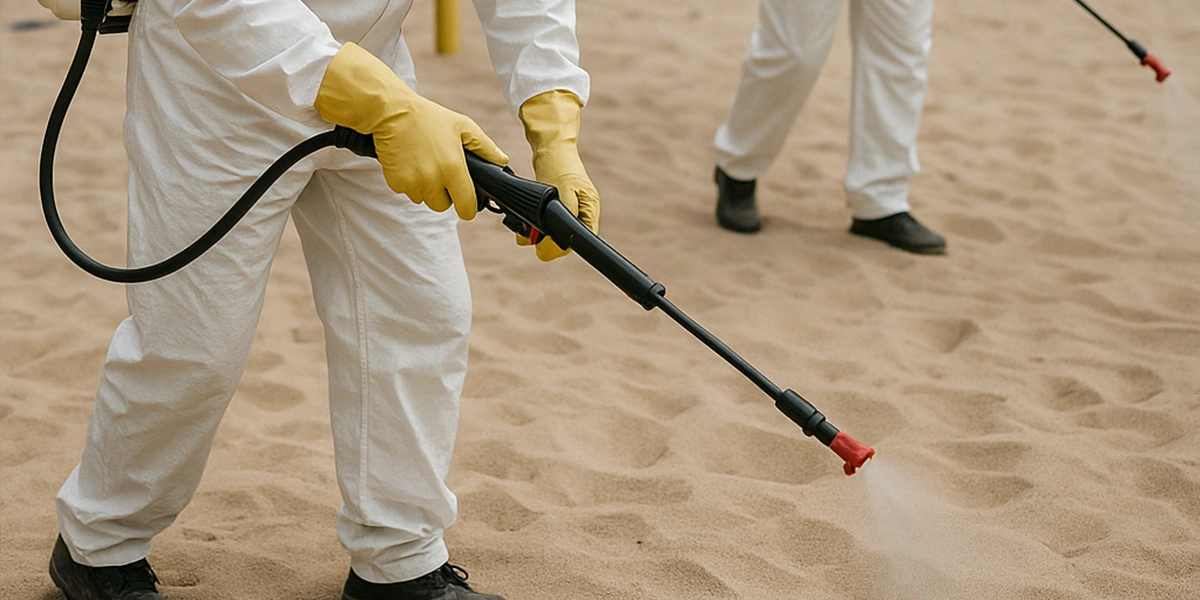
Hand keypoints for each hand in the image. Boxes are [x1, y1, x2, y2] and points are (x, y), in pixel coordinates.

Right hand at [315, 43, 507, 219]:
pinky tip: (409, 163)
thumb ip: (485, 147)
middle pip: (443, 206)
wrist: (392, 111)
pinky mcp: (395, 182)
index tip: (466, 203)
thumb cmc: (429, 118)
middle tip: (440, 173)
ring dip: (425, 188)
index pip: (466, 207)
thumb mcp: (463, 126)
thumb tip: (502, 161)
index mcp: (453, 168)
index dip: (468, 207)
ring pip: (423, 199)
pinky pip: (407, 192)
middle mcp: (433, 180)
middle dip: (444, 195)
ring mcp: (413, 183)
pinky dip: (409, 182)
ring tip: (423, 163)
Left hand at [518, 90, 599, 260]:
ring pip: (554, 236)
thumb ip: (564, 213)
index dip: (561, 248)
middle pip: (566, 242)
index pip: (581, 240)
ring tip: (522, 230)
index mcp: (590, 210)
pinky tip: (522, 223)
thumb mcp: (562, 189)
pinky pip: (546, 225)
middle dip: (545, 243)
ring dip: (536, 235)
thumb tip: (558, 238)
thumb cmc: (558, 164)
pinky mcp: (556, 208)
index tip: (542, 246)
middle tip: (528, 237)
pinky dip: (532, 226)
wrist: (550, 147)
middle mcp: (582, 213)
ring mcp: (570, 211)